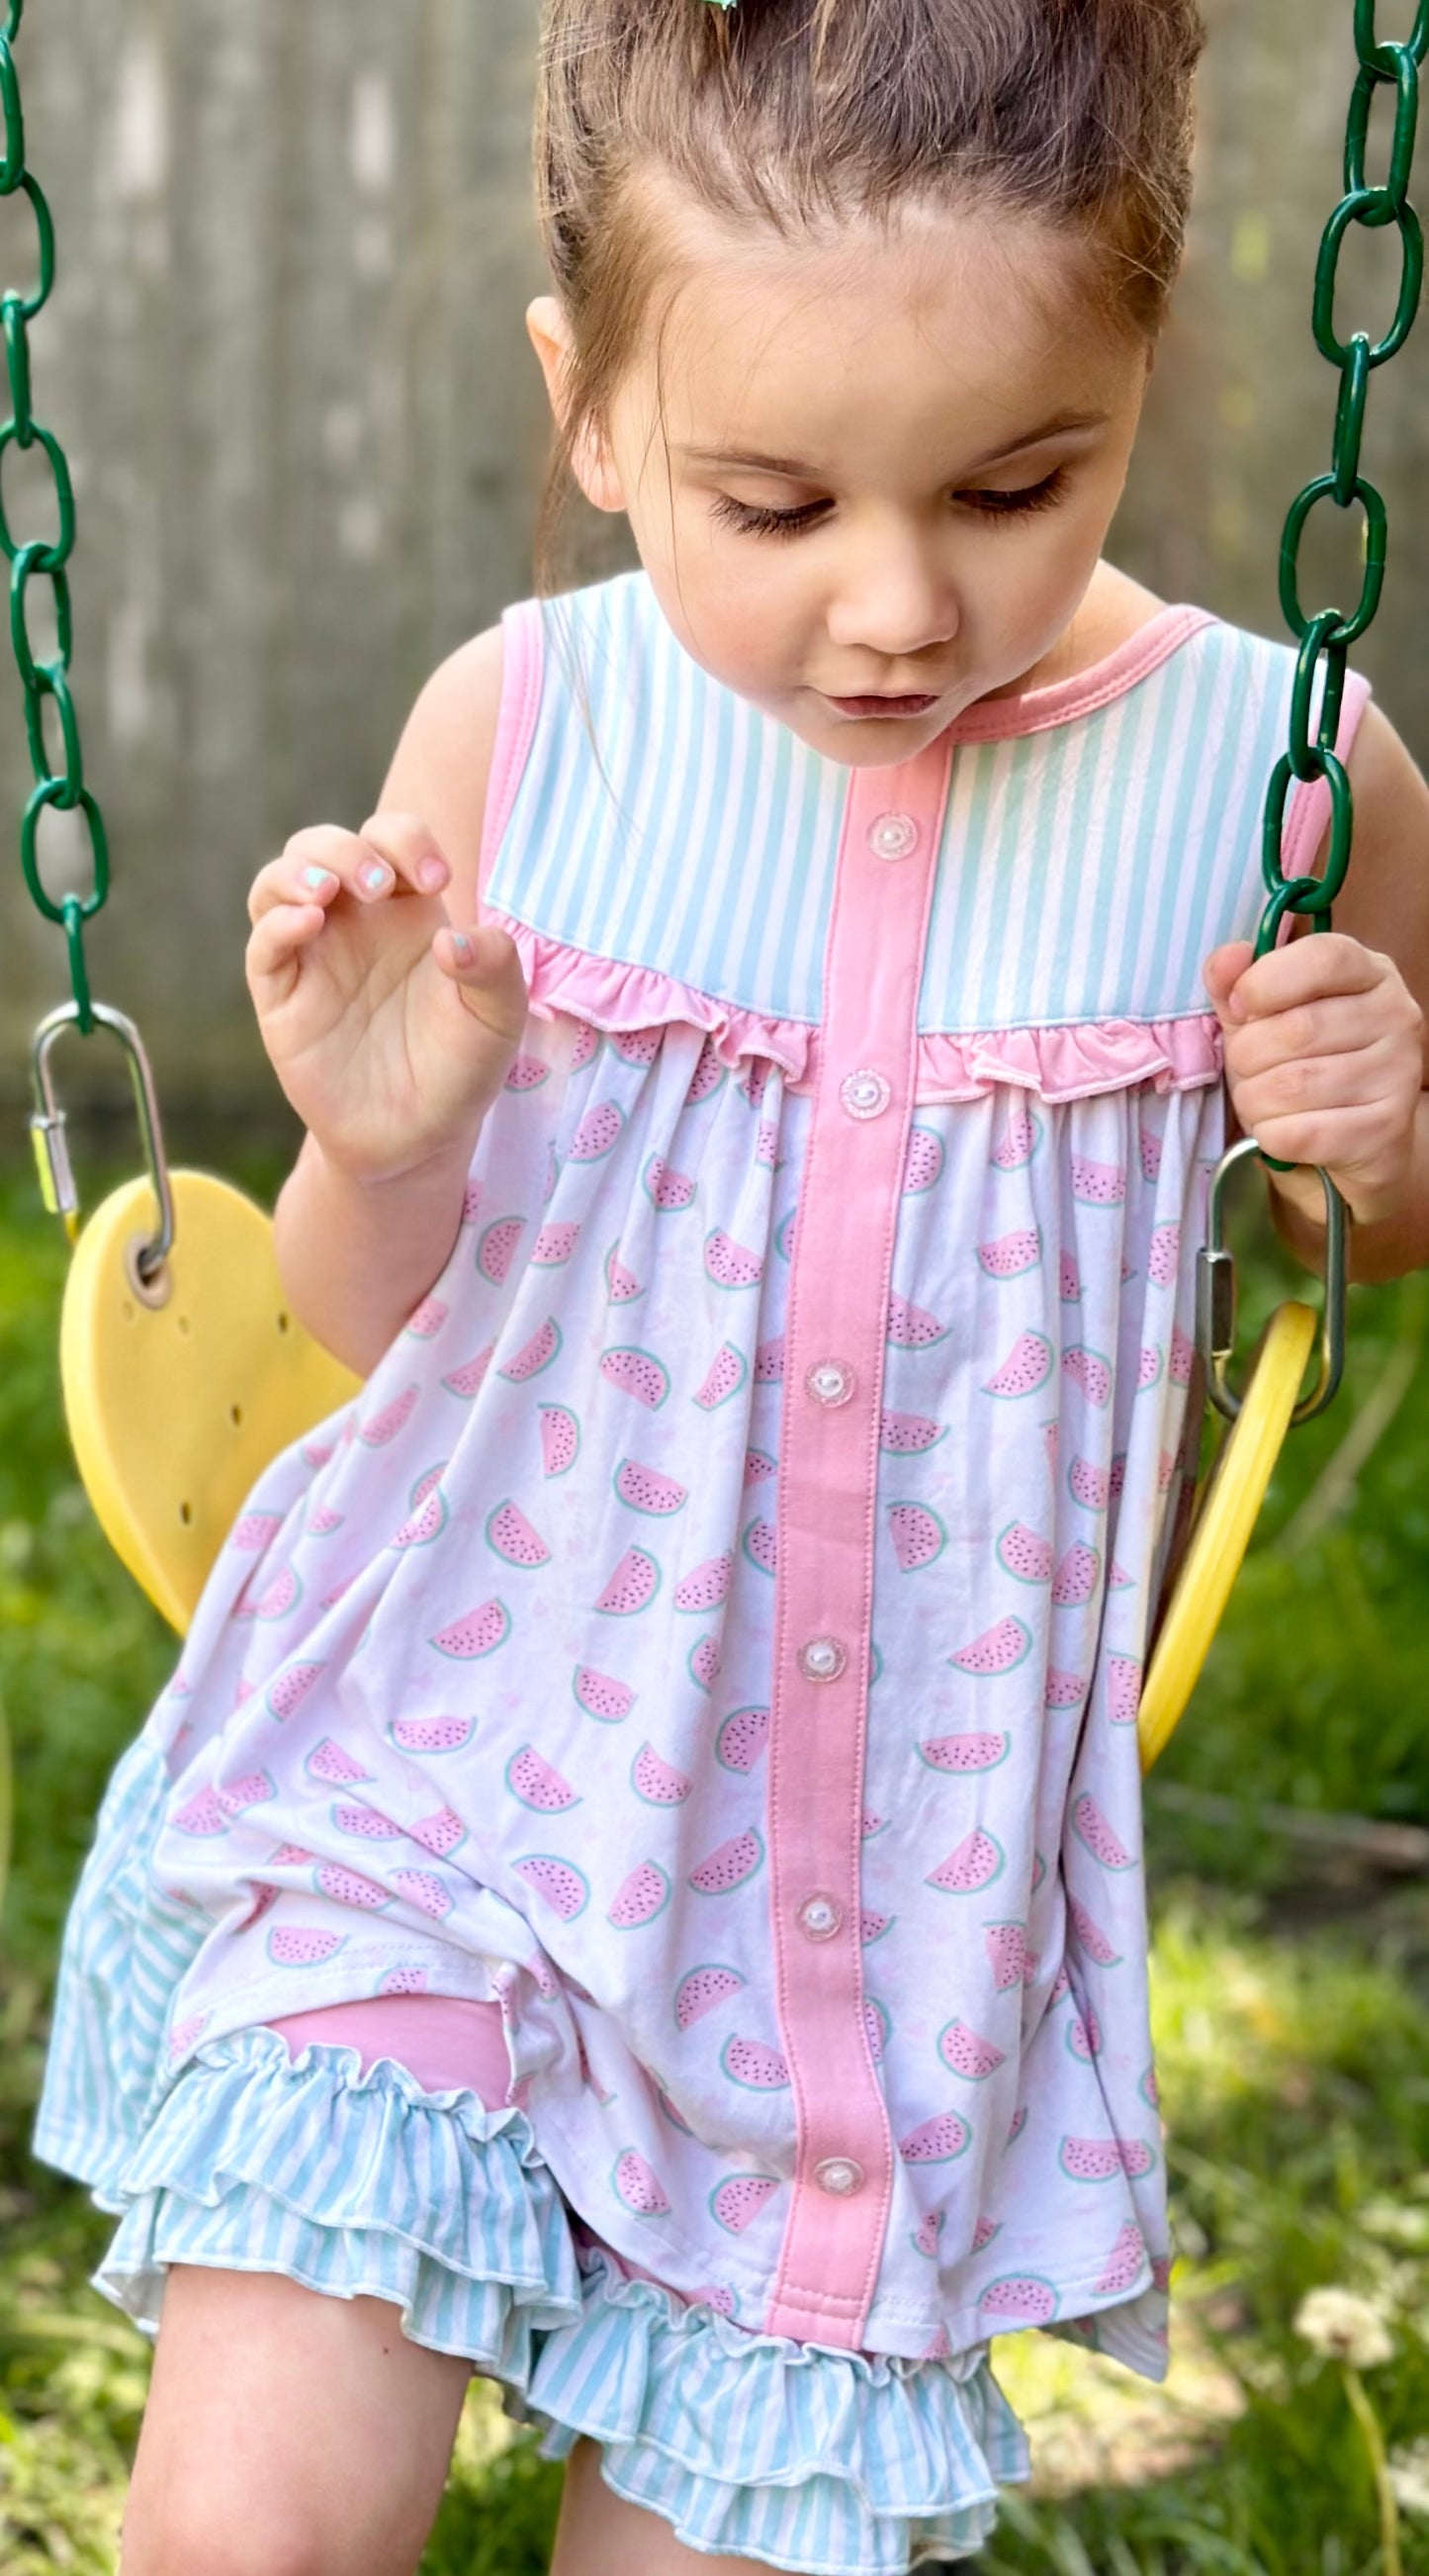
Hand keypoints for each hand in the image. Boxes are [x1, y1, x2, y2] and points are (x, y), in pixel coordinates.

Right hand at [245, 811, 528, 1185]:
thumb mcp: (499, 1017)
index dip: (407, 839)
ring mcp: (313, 956)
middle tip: (379, 887)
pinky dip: (277, 923)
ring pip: (279, 881)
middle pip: (324, 845)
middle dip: (347, 849)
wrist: (420, 1137)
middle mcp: (354, 922)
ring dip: (298, 870)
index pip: (391, 838)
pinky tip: (308, 924)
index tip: (435, 878)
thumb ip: (496, 966)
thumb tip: (449, 939)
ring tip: (328, 892)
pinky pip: (264, 946)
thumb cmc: (461, 1067)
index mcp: (407, 909)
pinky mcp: (283, 997)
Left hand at [1202, 932, 1424, 1227]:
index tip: (1239, 1006)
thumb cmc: (1304, 1063)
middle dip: (1247, 1057)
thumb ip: (1238, 983)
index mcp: (1369, 973)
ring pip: (1291, 1087)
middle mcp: (1395, 1015)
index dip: (1266, 981)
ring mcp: (1398, 1072)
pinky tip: (1279, 1130)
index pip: (1323, 957)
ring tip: (1263, 1102)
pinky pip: (1300, 1133)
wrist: (1354, 1137)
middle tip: (1248, 1070)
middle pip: (1296, 1029)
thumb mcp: (1265, 1015)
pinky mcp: (1386, 1127)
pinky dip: (1270, 1135)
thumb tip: (1227, 958)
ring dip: (1254, 1100)